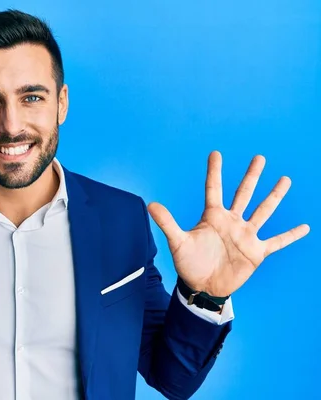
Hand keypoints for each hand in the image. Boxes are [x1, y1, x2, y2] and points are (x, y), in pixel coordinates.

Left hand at [147, 151, 309, 296]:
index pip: (213, 189)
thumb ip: (167, 222)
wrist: (202, 286)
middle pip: (243, 193)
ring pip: (263, 211)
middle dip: (251, 176)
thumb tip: (151, 204)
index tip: (215, 153)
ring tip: (285, 180)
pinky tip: (305, 227)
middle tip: (259, 157)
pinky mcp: (256, 252)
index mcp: (212, 217)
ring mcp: (245, 235)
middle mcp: (231, 221)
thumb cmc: (189, 264)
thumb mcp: (177, 242)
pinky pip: (277, 241)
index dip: (214, 172)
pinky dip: (290, 235)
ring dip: (274, 196)